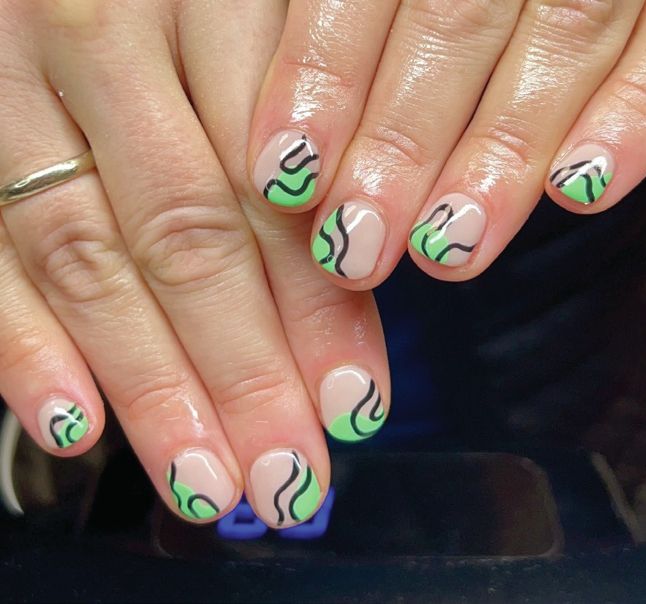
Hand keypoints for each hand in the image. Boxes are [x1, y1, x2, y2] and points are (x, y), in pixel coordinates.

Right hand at [0, 1, 389, 526]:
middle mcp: (108, 36)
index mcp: (210, 5)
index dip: (320, 308)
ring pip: (89, 257)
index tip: (353, 402)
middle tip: (288, 472)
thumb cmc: (191, 3)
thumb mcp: (261, 33)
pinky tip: (74, 425)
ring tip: (205, 478)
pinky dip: (25, 342)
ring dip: (150, 385)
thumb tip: (350, 276)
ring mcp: (17, 80)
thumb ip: (301, 144)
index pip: (276, 192)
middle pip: (188, 236)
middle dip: (244, 372)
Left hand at [249, 0, 645, 284]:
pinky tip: (579, 192)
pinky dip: (628, 119)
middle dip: (401, 143)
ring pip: (560, 33)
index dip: (321, 77)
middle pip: (452, 18)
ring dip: (501, 155)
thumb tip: (285, 160)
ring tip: (448, 248)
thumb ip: (333, 32)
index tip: (282, 176)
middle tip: (356, 246)